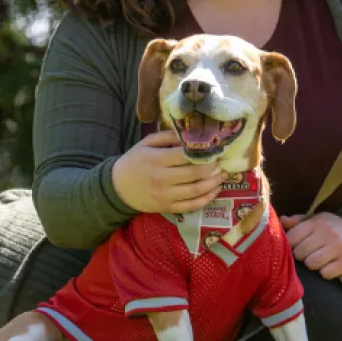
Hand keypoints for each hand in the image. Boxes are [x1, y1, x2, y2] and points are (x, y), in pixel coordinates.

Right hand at [111, 130, 227, 214]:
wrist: (117, 188)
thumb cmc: (134, 161)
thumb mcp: (146, 144)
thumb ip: (167, 136)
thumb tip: (190, 133)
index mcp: (157, 160)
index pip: (185, 155)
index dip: (203, 152)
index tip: (215, 147)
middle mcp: (162, 179)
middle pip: (194, 174)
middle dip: (213, 167)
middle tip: (222, 161)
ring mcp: (165, 196)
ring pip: (196, 191)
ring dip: (214, 183)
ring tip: (224, 174)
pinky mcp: (167, 208)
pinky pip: (191, 206)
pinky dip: (206, 199)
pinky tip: (215, 190)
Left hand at [281, 213, 341, 279]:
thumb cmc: (332, 230)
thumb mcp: (316, 221)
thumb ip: (297, 221)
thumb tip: (281, 220)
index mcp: (318, 221)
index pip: (292, 237)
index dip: (291, 245)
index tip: (298, 246)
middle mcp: (329, 232)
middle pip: (300, 253)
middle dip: (303, 256)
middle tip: (312, 253)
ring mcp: (339, 246)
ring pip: (311, 264)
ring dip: (314, 266)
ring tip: (321, 260)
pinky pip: (326, 274)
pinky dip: (327, 272)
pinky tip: (332, 266)